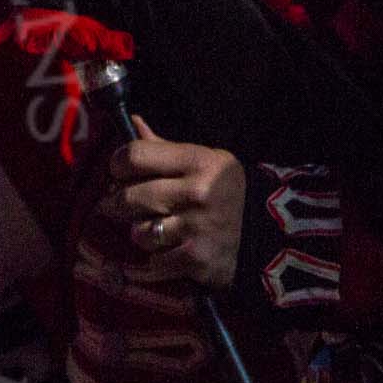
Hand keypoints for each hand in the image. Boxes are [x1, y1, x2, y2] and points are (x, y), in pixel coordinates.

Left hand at [96, 116, 245, 289]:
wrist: (264, 236)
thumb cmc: (221, 194)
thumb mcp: (202, 162)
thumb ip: (164, 148)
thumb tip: (133, 121)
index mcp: (199, 161)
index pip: (134, 156)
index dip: (117, 165)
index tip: (119, 173)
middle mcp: (199, 191)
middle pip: (128, 197)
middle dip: (118, 204)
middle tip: (121, 206)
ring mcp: (198, 226)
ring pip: (138, 232)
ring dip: (142, 234)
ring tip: (159, 230)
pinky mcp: (197, 258)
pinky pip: (154, 260)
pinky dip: (159, 259)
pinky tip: (174, 251)